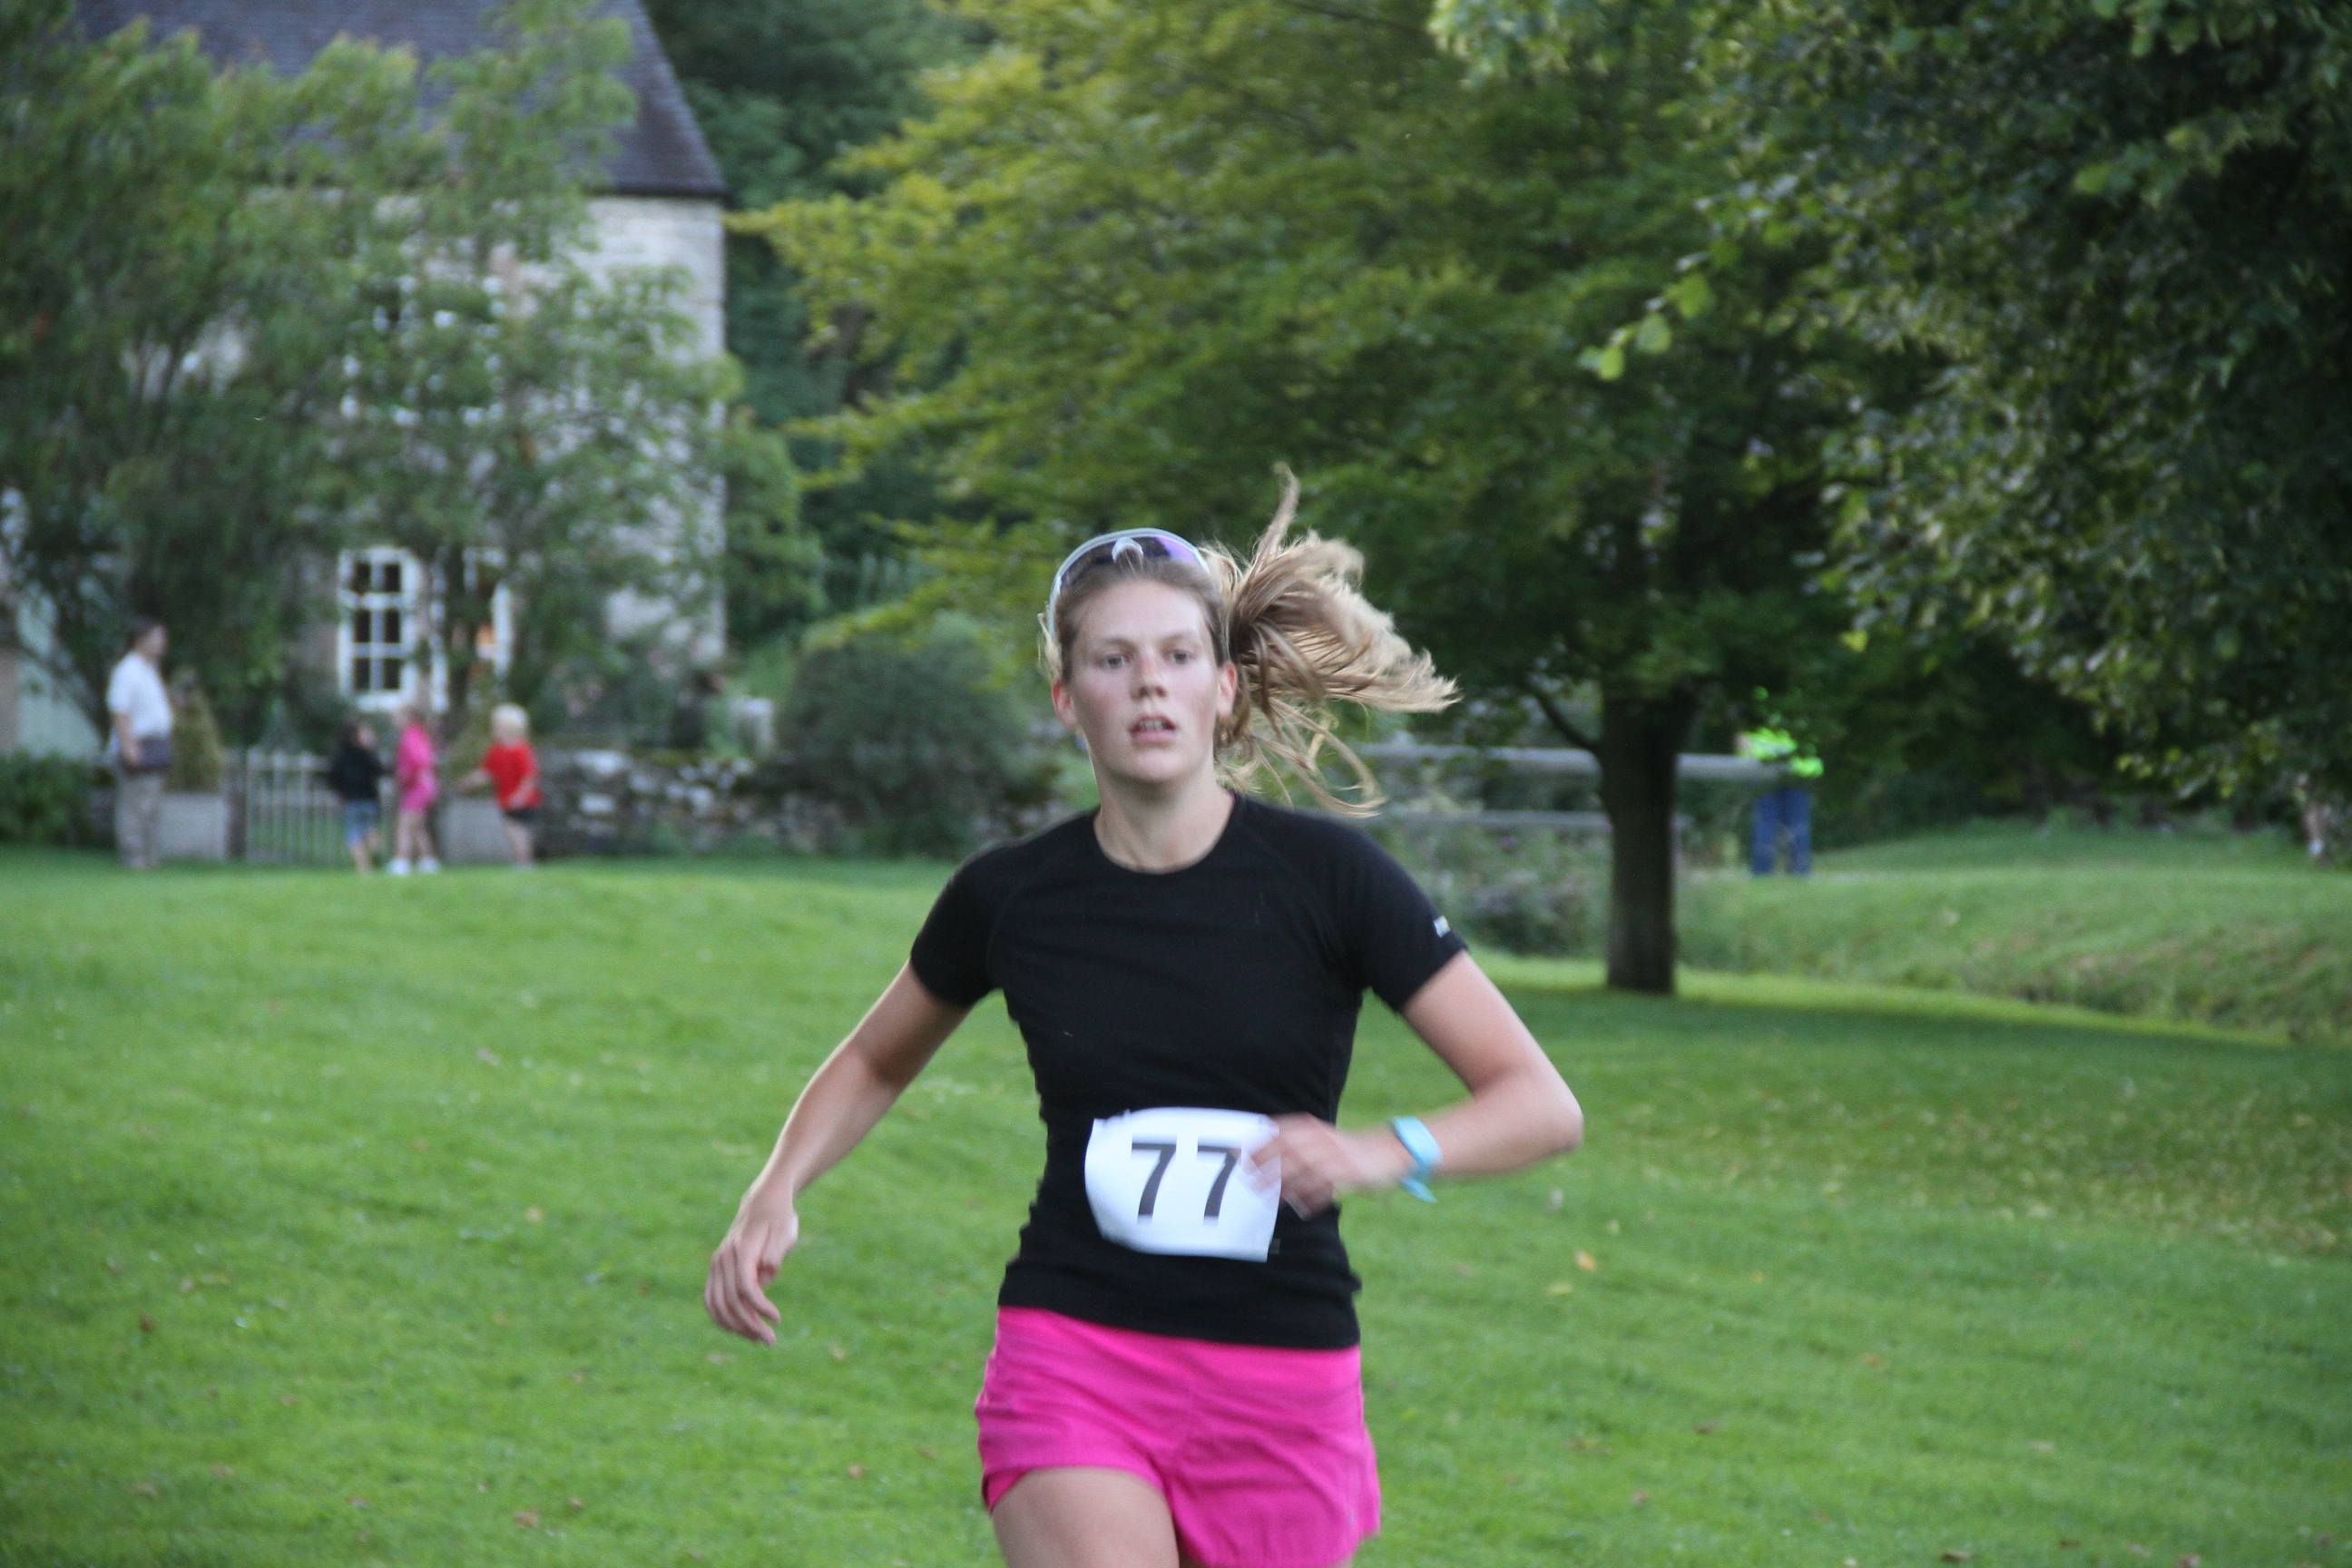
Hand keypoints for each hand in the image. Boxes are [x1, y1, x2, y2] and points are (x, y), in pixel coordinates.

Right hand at [704, 1189, 798, 1343]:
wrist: (763, 1202)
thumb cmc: (779, 1219)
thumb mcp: (785, 1232)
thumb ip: (775, 1252)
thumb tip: (766, 1272)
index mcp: (742, 1250)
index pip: (745, 1286)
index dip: (759, 1307)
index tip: (777, 1320)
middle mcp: (724, 1259)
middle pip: (731, 1300)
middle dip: (750, 1325)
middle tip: (771, 1341)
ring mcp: (717, 1265)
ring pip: (717, 1305)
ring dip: (735, 1327)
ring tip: (758, 1339)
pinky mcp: (716, 1270)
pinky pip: (711, 1300)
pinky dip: (721, 1318)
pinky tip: (738, 1331)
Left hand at [1250, 1116, 1410, 1217]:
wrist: (1387, 1152)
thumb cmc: (1347, 1150)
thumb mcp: (1322, 1138)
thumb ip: (1298, 1141)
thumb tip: (1263, 1149)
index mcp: (1314, 1128)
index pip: (1280, 1132)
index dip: (1258, 1142)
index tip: (1239, 1153)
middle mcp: (1322, 1139)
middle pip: (1287, 1149)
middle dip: (1265, 1163)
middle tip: (1247, 1176)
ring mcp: (1334, 1155)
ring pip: (1301, 1170)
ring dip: (1281, 1183)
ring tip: (1265, 1195)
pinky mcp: (1347, 1172)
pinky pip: (1322, 1187)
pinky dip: (1308, 1198)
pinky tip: (1299, 1208)